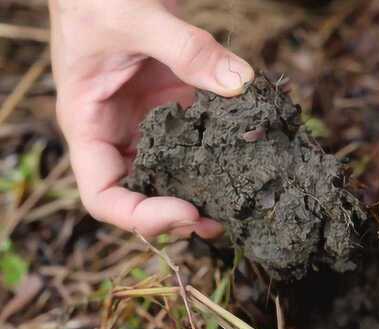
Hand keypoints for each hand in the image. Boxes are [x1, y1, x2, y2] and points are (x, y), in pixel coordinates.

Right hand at [50, 0, 253, 237]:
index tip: (187, 211)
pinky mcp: (174, 110)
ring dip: (205, 192)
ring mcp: (149, 124)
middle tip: (223, 219)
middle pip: (143, 196)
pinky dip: (221, 152)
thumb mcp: (135, 18)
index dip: (142, 216)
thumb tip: (239, 83)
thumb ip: (186, 49)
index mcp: (90, 126)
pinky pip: (197, 141)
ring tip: (241, 198)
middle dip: (180, 215)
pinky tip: (248, 152)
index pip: (103, 196)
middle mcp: (119, 134)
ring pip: (174, 176)